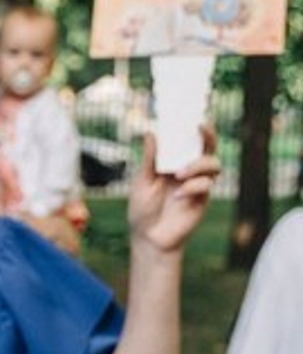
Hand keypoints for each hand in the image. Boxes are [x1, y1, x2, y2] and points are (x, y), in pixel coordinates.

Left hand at [127, 129, 218, 253]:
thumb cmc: (142, 210)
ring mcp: (197, 183)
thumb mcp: (142, 182)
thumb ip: (149, 159)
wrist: (150, 238)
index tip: (194, 115)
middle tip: (201, 127)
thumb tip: (150, 132)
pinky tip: (179, 195)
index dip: (195, 127)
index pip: (187, 140)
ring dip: (198, 164)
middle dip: (209, 135)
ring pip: (213, 163)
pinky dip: (193, 186)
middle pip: (208, 147)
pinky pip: (206, 184)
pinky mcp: (202, 198)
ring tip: (179, 174)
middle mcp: (188, 170)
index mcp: (172, 162)